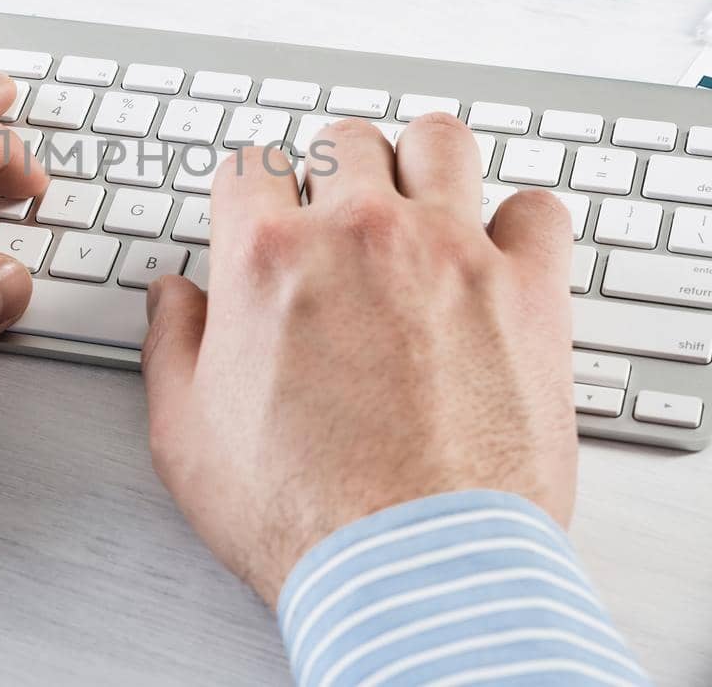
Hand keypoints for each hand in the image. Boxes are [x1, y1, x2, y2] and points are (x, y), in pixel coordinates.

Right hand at [140, 114, 574, 605]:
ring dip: (423, 164)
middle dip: (332, 170)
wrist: (411, 570)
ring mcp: (450, 253)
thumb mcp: (187, 435)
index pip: (249, 166)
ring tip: (419, 203)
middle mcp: (360, 234)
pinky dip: (521, 224)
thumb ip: (173, 345)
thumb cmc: (302, 516)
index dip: (250, 191)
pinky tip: (502, 253)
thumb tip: (175, 298)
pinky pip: (538, 209)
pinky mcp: (527, 291)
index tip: (262, 212)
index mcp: (267, 257)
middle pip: (344, 141)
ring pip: (439, 141)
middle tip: (337, 215)